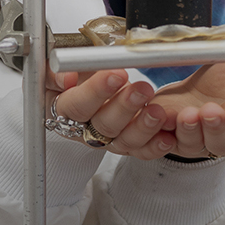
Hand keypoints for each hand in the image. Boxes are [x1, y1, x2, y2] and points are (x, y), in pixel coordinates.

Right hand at [49, 68, 175, 157]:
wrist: (85, 94)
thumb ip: (56, 74)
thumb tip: (67, 78)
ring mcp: (109, 140)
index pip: (77, 105)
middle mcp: (86, 130)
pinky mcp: (129, 146)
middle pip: (104, 125)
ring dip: (143, 127)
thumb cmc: (71, 80)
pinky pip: (142, 152)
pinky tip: (168, 138)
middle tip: (143, 89)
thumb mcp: (56, 72)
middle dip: (125, 107)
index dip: (96, 91)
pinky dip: (156, 146)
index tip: (116, 75)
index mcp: (65, 111)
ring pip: (125, 140)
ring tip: (158, 111)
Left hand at [148, 62, 224, 159]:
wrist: (200, 82)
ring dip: (191, 130)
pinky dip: (166, 134)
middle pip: (224, 141)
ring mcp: (202, 141)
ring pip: (196, 144)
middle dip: (215, 127)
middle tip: (209, 111)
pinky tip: (165, 120)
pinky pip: (170, 142)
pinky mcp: (178, 140)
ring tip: (187, 114)